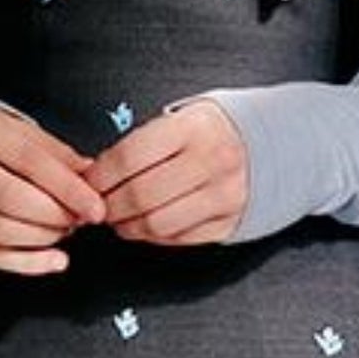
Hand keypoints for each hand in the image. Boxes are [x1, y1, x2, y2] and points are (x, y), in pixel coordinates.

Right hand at [0, 103, 108, 272]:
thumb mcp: (16, 128)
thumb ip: (54, 152)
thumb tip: (89, 176)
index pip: (30, 161)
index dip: (69, 188)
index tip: (95, 205)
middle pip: (12, 199)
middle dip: (56, 215)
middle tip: (80, 218)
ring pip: (0, 231)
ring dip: (43, 238)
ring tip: (64, 231)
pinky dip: (27, 263)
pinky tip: (52, 259)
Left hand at [81, 98, 246, 246]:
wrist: (271, 144)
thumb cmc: (214, 131)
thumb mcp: (183, 118)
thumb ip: (143, 143)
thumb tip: (97, 173)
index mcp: (194, 128)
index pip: (129, 158)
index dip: (99, 177)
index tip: (88, 183)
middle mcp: (212, 161)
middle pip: (140, 196)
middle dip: (109, 207)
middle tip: (98, 206)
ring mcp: (223, 195)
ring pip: (157, 224)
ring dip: (128, 227)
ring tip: (120, 218)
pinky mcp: (228, 222)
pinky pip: (179, 239)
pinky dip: (154, 236)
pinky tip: (146, 225)